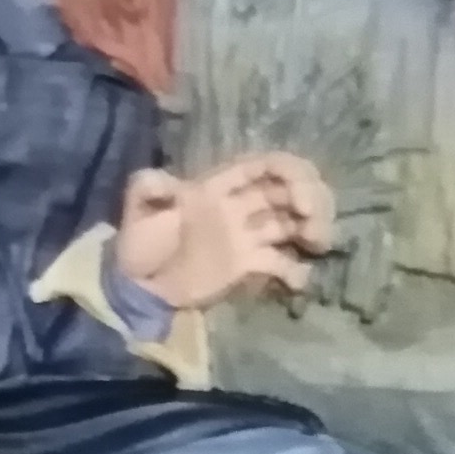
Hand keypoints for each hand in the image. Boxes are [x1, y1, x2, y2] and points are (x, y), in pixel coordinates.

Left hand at [118, 152, 332, 308]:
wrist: (137, 286)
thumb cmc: (138, 246)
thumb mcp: (137, 210)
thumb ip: (149, 187)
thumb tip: (167, 180)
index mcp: (216, 187)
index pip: (261, 166)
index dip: (287, 170)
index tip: (299, 192)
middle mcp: (237, 206)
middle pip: (284, 191)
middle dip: (308, 197)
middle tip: (311, 218)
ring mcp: (244, 236)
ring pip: (289, 222)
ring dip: (310, 227)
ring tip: (317, 242)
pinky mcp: (246, 265)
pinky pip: (278, 263)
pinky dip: (294, 270)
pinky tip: (300, 279)